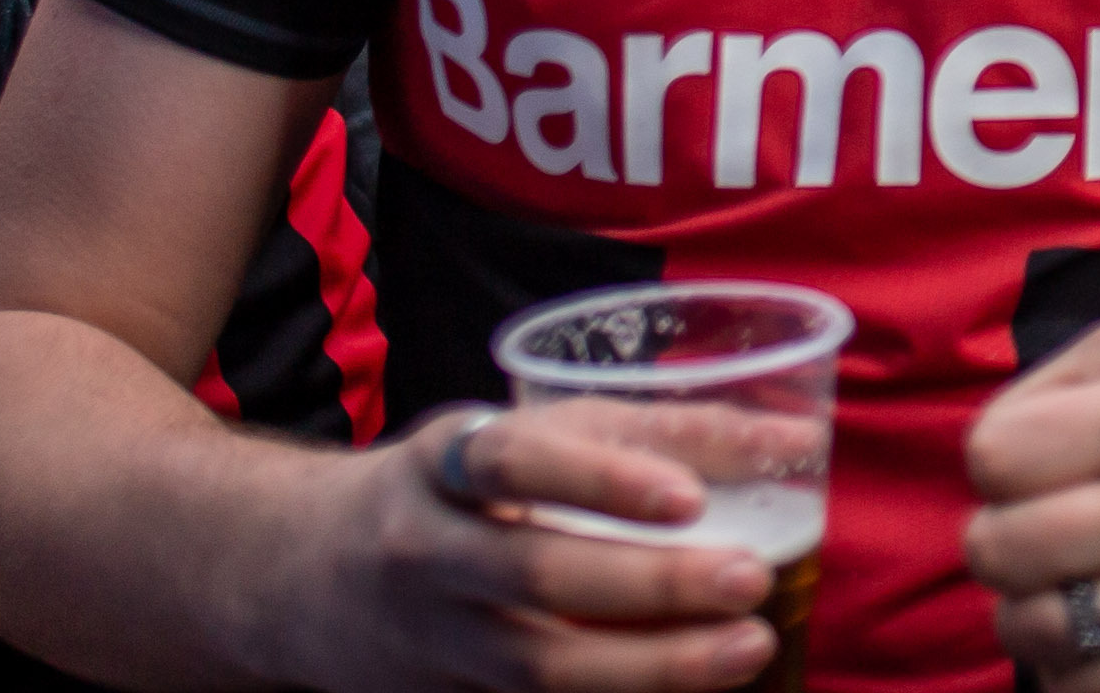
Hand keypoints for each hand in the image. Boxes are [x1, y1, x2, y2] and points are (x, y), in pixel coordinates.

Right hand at [315, 400, 781, 691]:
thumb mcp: (530, 434)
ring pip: (537, 668)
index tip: (688, 498)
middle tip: (750, 577)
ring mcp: (430, 642)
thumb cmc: (461, 486)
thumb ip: (651, 430)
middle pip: (536, 577)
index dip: (601, 479)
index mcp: (443, 465)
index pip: (515, 463)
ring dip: (651, 666)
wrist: (305, 575)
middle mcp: (426, 555)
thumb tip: (794, 441)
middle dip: (651, 586)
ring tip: (748, 647)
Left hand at [966, 322, 1099, 689]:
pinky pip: (1081, 687)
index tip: (1037, 466)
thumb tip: (983, 461)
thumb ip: (1053, 385)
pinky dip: (1075, 663)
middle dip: (1005, 538)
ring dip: (1031, 608)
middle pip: (995, 548)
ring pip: (1028, 628)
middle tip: (1048, 528)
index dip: (1001, 462)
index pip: (992, 457)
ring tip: (1072, 580)